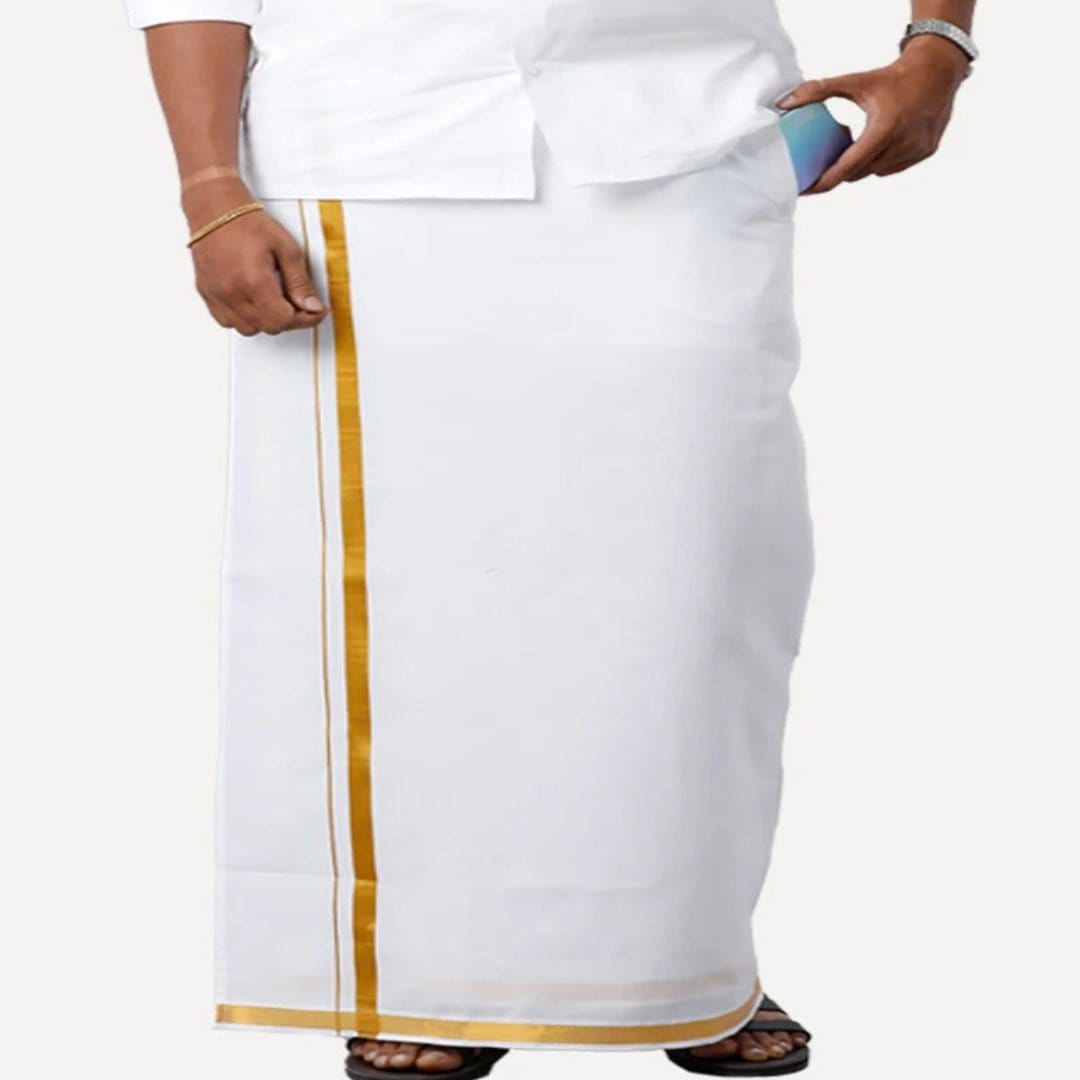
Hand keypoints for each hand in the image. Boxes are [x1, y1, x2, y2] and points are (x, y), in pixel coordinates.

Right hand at [184, 178, 326, 335]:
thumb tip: (312, 306)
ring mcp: (216, 295)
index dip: (306, 319)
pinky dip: (243, 319)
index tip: (316, 312)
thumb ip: (299, 282)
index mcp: (253, 281)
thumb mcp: (286, 248)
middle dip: (288, 319)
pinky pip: (227, 322)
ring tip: (273, 301)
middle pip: (268, 327)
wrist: (214, 210)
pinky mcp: (206, 294)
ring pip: (248, 329)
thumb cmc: (248, 224)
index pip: (284, 320)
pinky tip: (252, 302)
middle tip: (298, 304)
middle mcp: (231, 293)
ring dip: (265, 321)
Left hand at [779, 35, 968, 193]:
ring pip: (875, 172)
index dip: (824, 182)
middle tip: (824, 164)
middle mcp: (903, 143)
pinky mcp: (925, 153)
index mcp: (884, 129)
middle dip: (840, 171)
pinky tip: (878, 146)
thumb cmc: (893, 77)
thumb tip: (785, 102)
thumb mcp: (855, 81)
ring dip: (862, 166)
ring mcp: (916, 151)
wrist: (938, 70)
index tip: (805, 189)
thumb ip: (819, 90)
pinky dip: (881, 161)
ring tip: (855, 148)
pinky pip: (892, 168)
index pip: (847, 167)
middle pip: (859, 172)